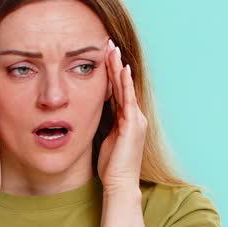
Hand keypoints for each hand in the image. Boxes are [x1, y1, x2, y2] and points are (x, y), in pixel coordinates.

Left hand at [96, 38, 146, 191]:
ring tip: (113, 48)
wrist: (120, 184)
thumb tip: (91, 114)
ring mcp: (136, 120)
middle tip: (108, 42)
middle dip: (115, 63)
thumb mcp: (106, 139)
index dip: (112, 71)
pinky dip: (126, 84)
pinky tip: (122, 69)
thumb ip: (104, 125)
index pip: (119, 89)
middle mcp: (135, 116)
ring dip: (119, 67)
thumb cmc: (112, 167)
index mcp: (128, 119)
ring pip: (126, 87)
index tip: (104, 54)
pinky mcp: (133, 125)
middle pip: (124, 83)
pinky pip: (129, 99)